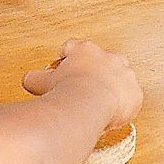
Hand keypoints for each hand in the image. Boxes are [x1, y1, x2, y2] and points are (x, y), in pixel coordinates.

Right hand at [22, 40, 142, 128]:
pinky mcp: (135, 92)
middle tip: (84, 90)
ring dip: (111, 90)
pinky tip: (110, 116)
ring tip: (99, 105)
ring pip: (120, 79)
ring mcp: (125, 74)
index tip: (64, 67)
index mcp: (85, 50)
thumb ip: (36, 78)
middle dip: (94, 74)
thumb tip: (28, 80)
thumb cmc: (66, 91)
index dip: (68, 57)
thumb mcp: (43, 82)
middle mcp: (109, 57)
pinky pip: (130, 99)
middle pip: (102, 61)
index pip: (74, 47)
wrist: (88, 104)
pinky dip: (122, 107)